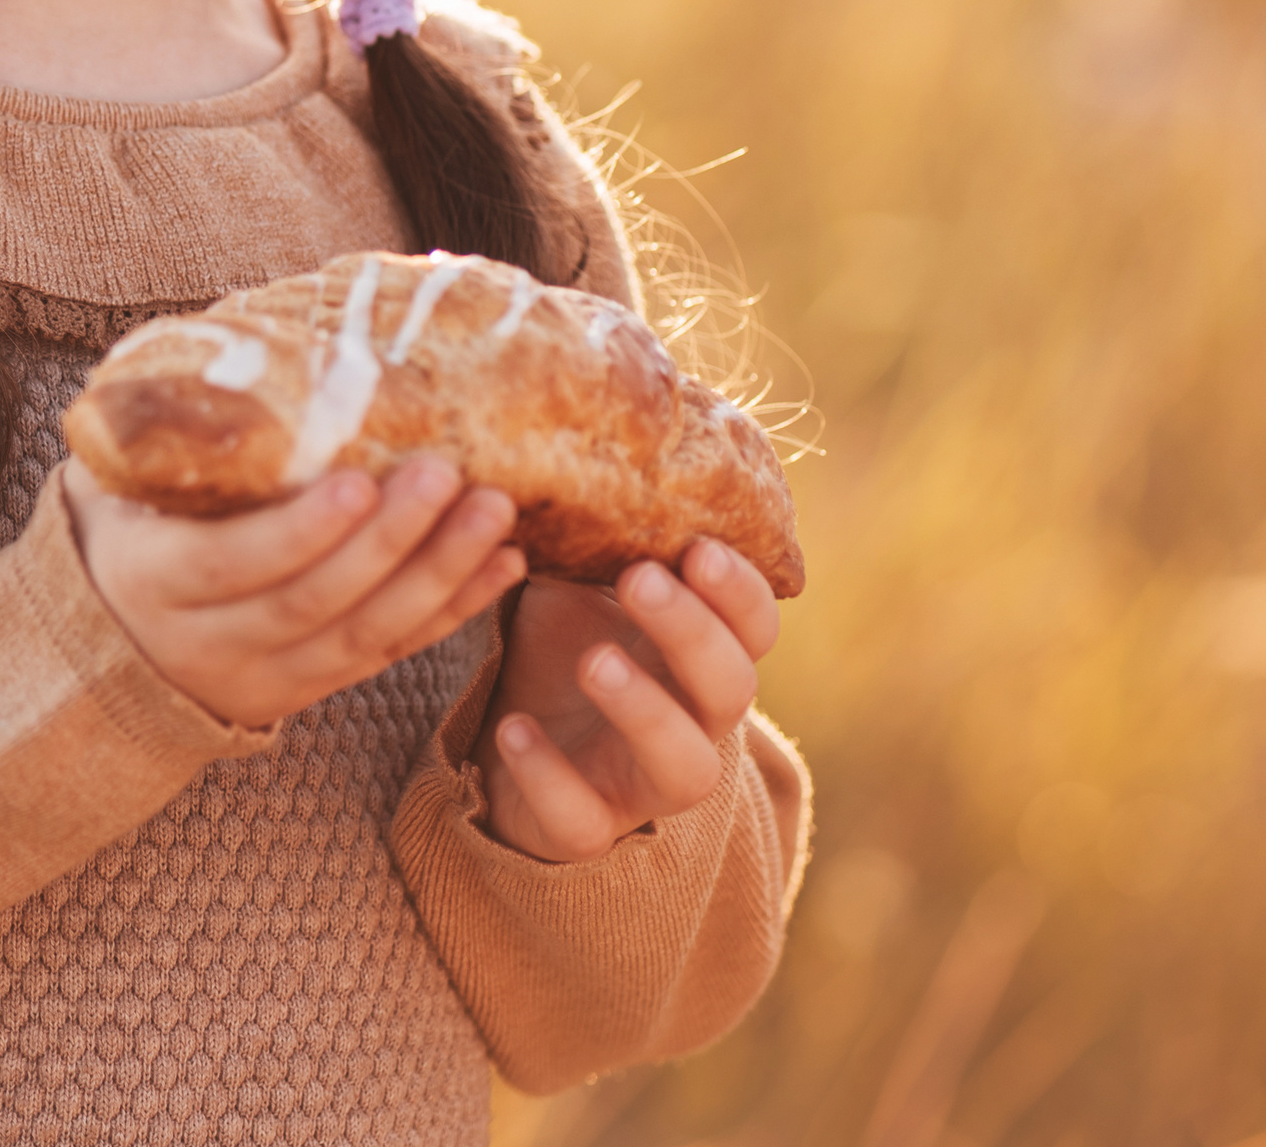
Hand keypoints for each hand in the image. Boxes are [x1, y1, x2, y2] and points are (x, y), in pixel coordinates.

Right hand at [61, 453, 525, 730]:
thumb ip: (170, 432)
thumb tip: (249, 329)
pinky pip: (389, 655)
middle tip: (447, 474)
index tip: (360, 480)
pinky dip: (451, 612)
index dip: (298, 531)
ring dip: (437, 576)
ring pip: (362, 639)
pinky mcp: (310, 688)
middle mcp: (206, 643)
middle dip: (388, 542)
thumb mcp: (116, 483)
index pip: (229, 564)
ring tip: (496, 513)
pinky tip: (503, 566)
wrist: (107, 647)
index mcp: (152, 580)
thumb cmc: (126, 526)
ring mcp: (264, 677)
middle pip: (310, 603)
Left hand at [473, 539, 780, 861]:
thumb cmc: (562, 636)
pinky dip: (550, 776)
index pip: (754, 628)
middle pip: (731, 689)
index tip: (699, 546)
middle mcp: (691, 720)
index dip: (740, 593)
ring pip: (687, 769)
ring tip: (596, 661)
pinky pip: (584, 822)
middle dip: (692, 632)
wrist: (511, 733)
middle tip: (640, 577)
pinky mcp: (586, 825)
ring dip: (648, 712)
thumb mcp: (577, 576)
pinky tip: (512, 729)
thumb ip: (593, 527)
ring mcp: (642, 781)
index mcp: (700, 651)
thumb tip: (573, 439)